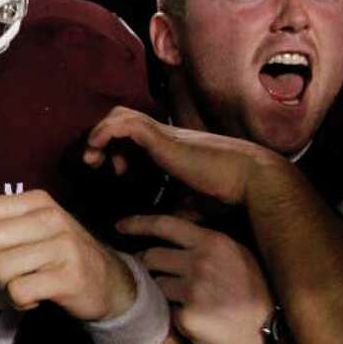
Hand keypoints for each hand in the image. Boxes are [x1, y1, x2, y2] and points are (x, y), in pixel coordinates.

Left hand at [0, 189, 135, 320]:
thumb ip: (2, 218)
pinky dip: (19, 301)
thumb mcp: (35, 227)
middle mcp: (50, 218)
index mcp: (36, 201)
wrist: (111, 283)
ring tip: (20, 284)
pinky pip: (19, 291)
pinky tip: (34, 297)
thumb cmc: (61, 254)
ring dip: (1, 286)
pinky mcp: (69, 277)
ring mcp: (62, 247)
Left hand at [84, 106, 281, 205]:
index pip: (134, 134)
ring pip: (120, 116)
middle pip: (123, 117)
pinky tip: (97, 150)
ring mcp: (164, 134)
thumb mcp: (193, 204)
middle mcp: (165, 136)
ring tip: (92, 159)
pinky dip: (106, 132)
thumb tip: (164, 228)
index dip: (119, 150)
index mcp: (171, 148)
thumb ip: (177, 209)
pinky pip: (126, 125)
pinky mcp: (163, 138)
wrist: (250, 182)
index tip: (118, 174)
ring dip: (100, 134)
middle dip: (104, 137)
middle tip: (95, 162)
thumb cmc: (227, 195)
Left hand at [118, 214, 273, 343]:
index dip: (137, 224)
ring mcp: (192, 290)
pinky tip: (194, 319)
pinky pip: (165, 311)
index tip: (119, 226)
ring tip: (186, 301)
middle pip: (151, 257)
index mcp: (212, 242)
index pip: (164, 224)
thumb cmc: (253, 292)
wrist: (269, 331)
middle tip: (154, 274)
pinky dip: (172, 315)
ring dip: (161, 293)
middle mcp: (200, 262)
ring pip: (155, 285)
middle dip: (147, 266)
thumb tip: (170, 232)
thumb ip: (205, 243)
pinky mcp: (186, 317)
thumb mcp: (237, 254)